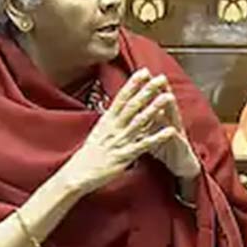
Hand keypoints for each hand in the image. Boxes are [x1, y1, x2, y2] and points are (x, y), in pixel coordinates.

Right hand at [60, 69, 175, 194]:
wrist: (77, 174)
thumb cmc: (89, 154)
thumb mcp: (99, 132)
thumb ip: (110, 120)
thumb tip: (117, 108)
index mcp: (107, 121)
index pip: (121, 98)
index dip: (133, 84)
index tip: (144, 72)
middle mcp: (113, 128)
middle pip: (132, 105)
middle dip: (147, 91)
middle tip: (160, 78)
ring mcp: (119, 141)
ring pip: (139, 121)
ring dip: (155, 108)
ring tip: (168, 97)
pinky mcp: (124, 156)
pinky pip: (144, 145)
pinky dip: (157, 137)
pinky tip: (170, 131)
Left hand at [146, 75, 200, 179]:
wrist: (182, 166)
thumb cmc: (165, 149)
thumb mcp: (152, 132)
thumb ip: (144, 120)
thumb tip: (129, 109)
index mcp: (160, 119)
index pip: (152, 101)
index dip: (146, 89)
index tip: (139, 74)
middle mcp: (170, 123)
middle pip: (164, 104)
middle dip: (160, 91)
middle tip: (156, 77)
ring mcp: (177, 134)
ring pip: (173, 119)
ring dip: (171, 109)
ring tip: (168, 97)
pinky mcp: (181, 148)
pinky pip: (177, 142)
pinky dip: (174, 136)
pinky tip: (173, 131)